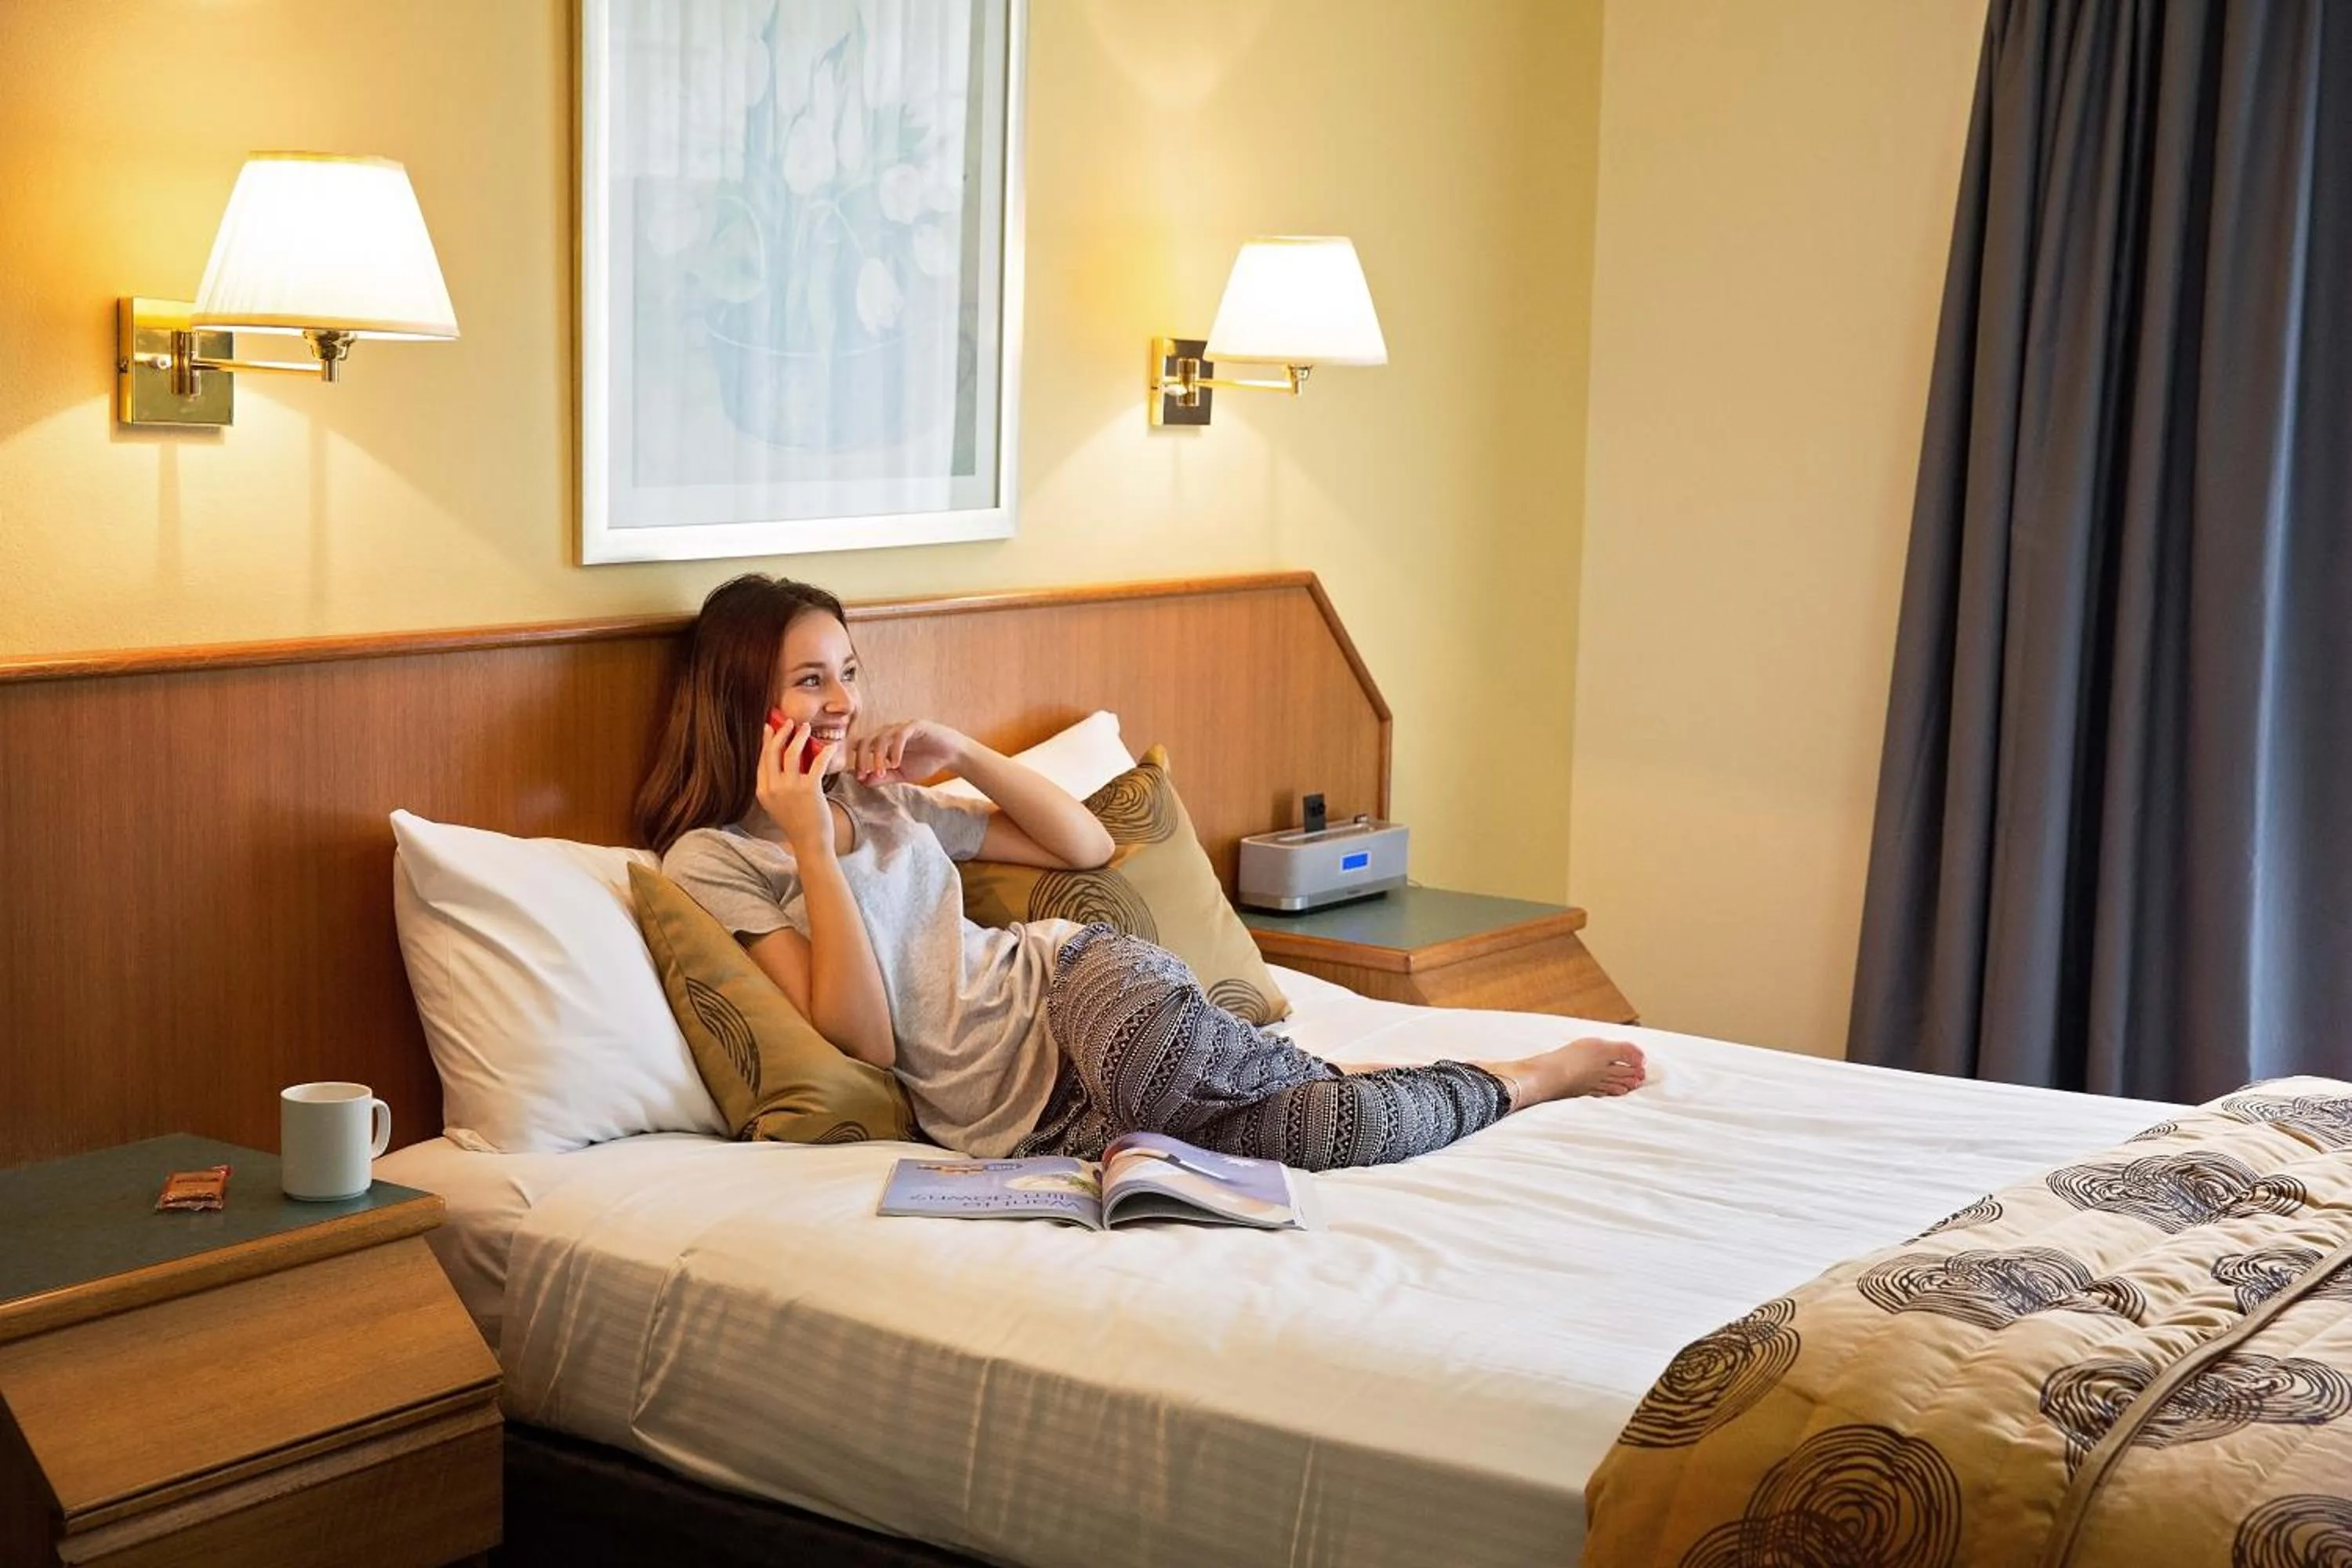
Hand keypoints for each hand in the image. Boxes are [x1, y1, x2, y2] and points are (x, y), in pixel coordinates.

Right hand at [756, 716, 841, 853]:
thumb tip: (783, 760)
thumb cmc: (796, 823)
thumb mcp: (776, 804)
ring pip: (791, 753)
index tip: (769, 728)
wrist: (810, 842)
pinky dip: (824, 752)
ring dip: (799, 737)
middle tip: (788, 722)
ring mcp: (790, 788)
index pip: (762, 760)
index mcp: (763, 791)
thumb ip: (775, 785)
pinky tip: (830, 746)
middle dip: (780, 733)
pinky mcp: (809, 789)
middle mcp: (773, 787)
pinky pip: (816, 763)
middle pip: (773, 752)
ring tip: (806, 728)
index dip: (766, 741)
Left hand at [847, 719, 967, 785]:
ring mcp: (901, 727)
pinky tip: (896, 763)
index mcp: (883, 742)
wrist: (951, 754)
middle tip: (863, 775)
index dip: (855, 760)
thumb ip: (883, 777)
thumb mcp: (901, 775)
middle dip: (862, 759)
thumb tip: (863, 782)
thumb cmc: (926, 761)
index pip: (861, 746)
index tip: (858, 778)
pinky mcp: (915, 725)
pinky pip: (899, 735)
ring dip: (878, 756)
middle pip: (865, 740)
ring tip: (882, 772)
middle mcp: (889, 732)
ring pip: (880, 737)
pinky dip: (895, 750)